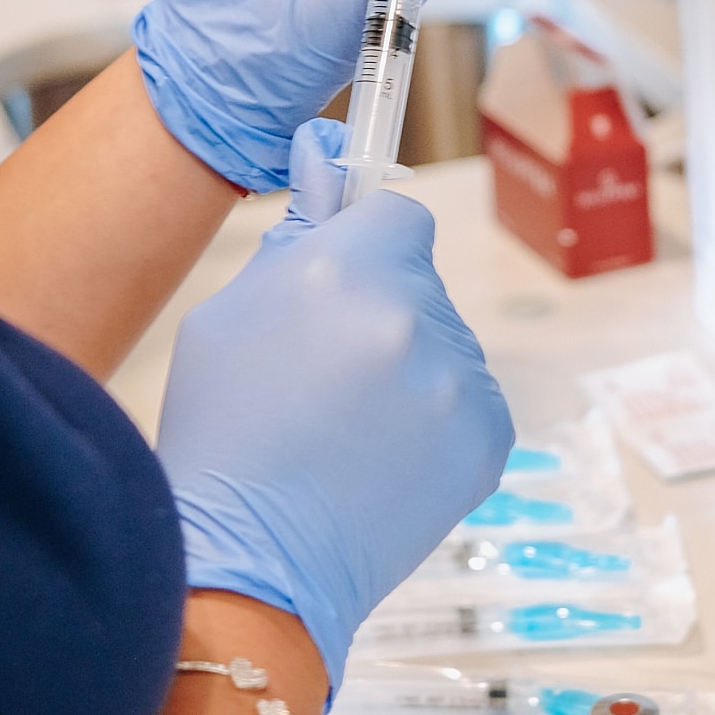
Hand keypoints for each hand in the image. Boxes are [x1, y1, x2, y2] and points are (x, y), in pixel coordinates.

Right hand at [154, 119, 512, 695]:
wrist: (250, 566)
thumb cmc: (224, 431)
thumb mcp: (232, 311)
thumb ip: (298, 228)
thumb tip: (325, 148)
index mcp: (349, 266)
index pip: (398, 211)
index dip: (365, 244)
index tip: (343, 276)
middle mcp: (415, 312)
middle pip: (419, 276)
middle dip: (382, 304)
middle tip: (325, 369)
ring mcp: (459, 379)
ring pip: (444, 337)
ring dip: (410, 360)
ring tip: (347, 426)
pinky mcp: (489, 436)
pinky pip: (469, 393)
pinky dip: (436, 414)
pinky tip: (382, 454)